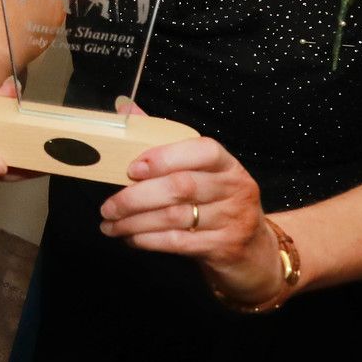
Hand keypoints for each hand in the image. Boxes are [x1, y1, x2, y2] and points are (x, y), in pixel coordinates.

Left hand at [101, 135, 283, 302]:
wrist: (253, 252)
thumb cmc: (217, 205)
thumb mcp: (202, 174)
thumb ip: (164, 142)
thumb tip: (125, 109)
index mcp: (227, 165)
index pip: (203, 151)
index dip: (165, 157)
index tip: (132, 168)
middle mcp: (234, 189)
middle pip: (181, 187)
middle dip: (136, 196)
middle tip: (108, 206)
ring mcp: (232, 220)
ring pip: (174, 217)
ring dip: (134, 222)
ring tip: (110, 224)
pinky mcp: (223, 247)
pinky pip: (177, 242)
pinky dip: (147, 240)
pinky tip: (130, 238)